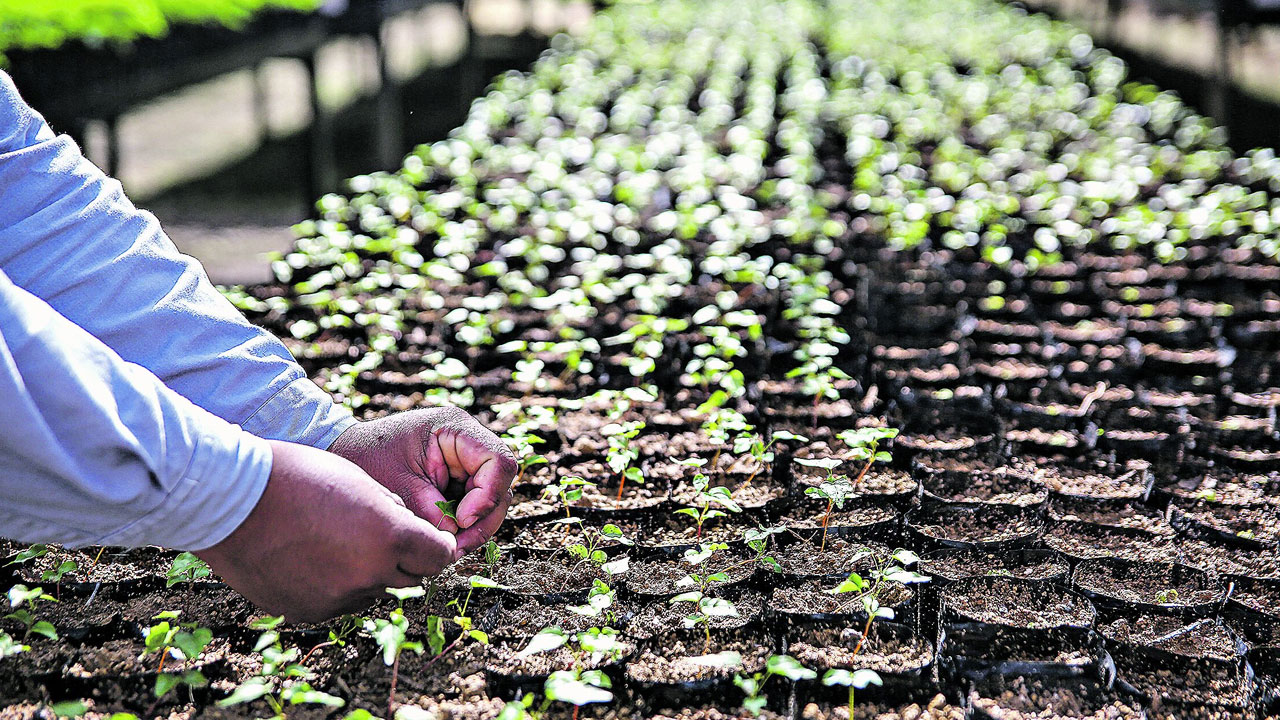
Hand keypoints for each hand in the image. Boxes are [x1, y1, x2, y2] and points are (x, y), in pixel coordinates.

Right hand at [198, 440, 456, 622]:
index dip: (438, 546)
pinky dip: (334, 586)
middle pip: (410, 578)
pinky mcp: (307, 611)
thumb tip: (411, 536)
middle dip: (405, 560)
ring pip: (372, 591)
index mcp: (389, 537)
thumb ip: (391, 513)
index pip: (439, 556)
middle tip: (384, 538)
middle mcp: (368, 574)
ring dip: (367, 574)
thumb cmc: (298, 477)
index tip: (433, 540)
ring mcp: (336, 598)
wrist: (232, 499)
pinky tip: (311, 558)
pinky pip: (337, 603)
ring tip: (336, 542)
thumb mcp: (360, 482)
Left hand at [328, 407, 517, 558]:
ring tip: (449, 549)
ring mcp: (466, 460)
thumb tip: (455, 540)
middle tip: (456, 549)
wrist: (346, 453)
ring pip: (492, 499)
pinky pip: (475, 504)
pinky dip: (465, 525)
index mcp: (455, 429)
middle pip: (500, 485)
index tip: (461, 521)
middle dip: (483, 520)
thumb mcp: (399, 487)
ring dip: (475, 527)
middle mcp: (468, 442)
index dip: (488, 496)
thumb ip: (432, 513)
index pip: (498, 462)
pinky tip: (446, 539)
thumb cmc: (368, 459)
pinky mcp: (459, 478)